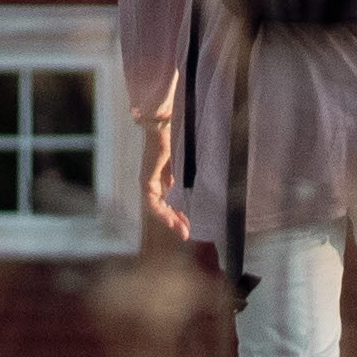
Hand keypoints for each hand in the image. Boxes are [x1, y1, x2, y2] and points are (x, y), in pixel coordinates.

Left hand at [142, 117, 180, 241]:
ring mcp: (148, 179)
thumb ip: (192, 171)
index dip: (179, 211)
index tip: (189, 222)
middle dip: (176, 219)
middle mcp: (154, 178)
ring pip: (158, 207)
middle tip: (187, 232)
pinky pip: (153, 202)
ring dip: (170, 220)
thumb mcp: (187, 159)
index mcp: (164, 173)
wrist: (162, 124)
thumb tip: (210, 181)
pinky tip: (172, 221)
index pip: (170, 197)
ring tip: (183, 231)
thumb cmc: (177, 135)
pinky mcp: (146, 180)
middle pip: (164, 205)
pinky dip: (162, 212)